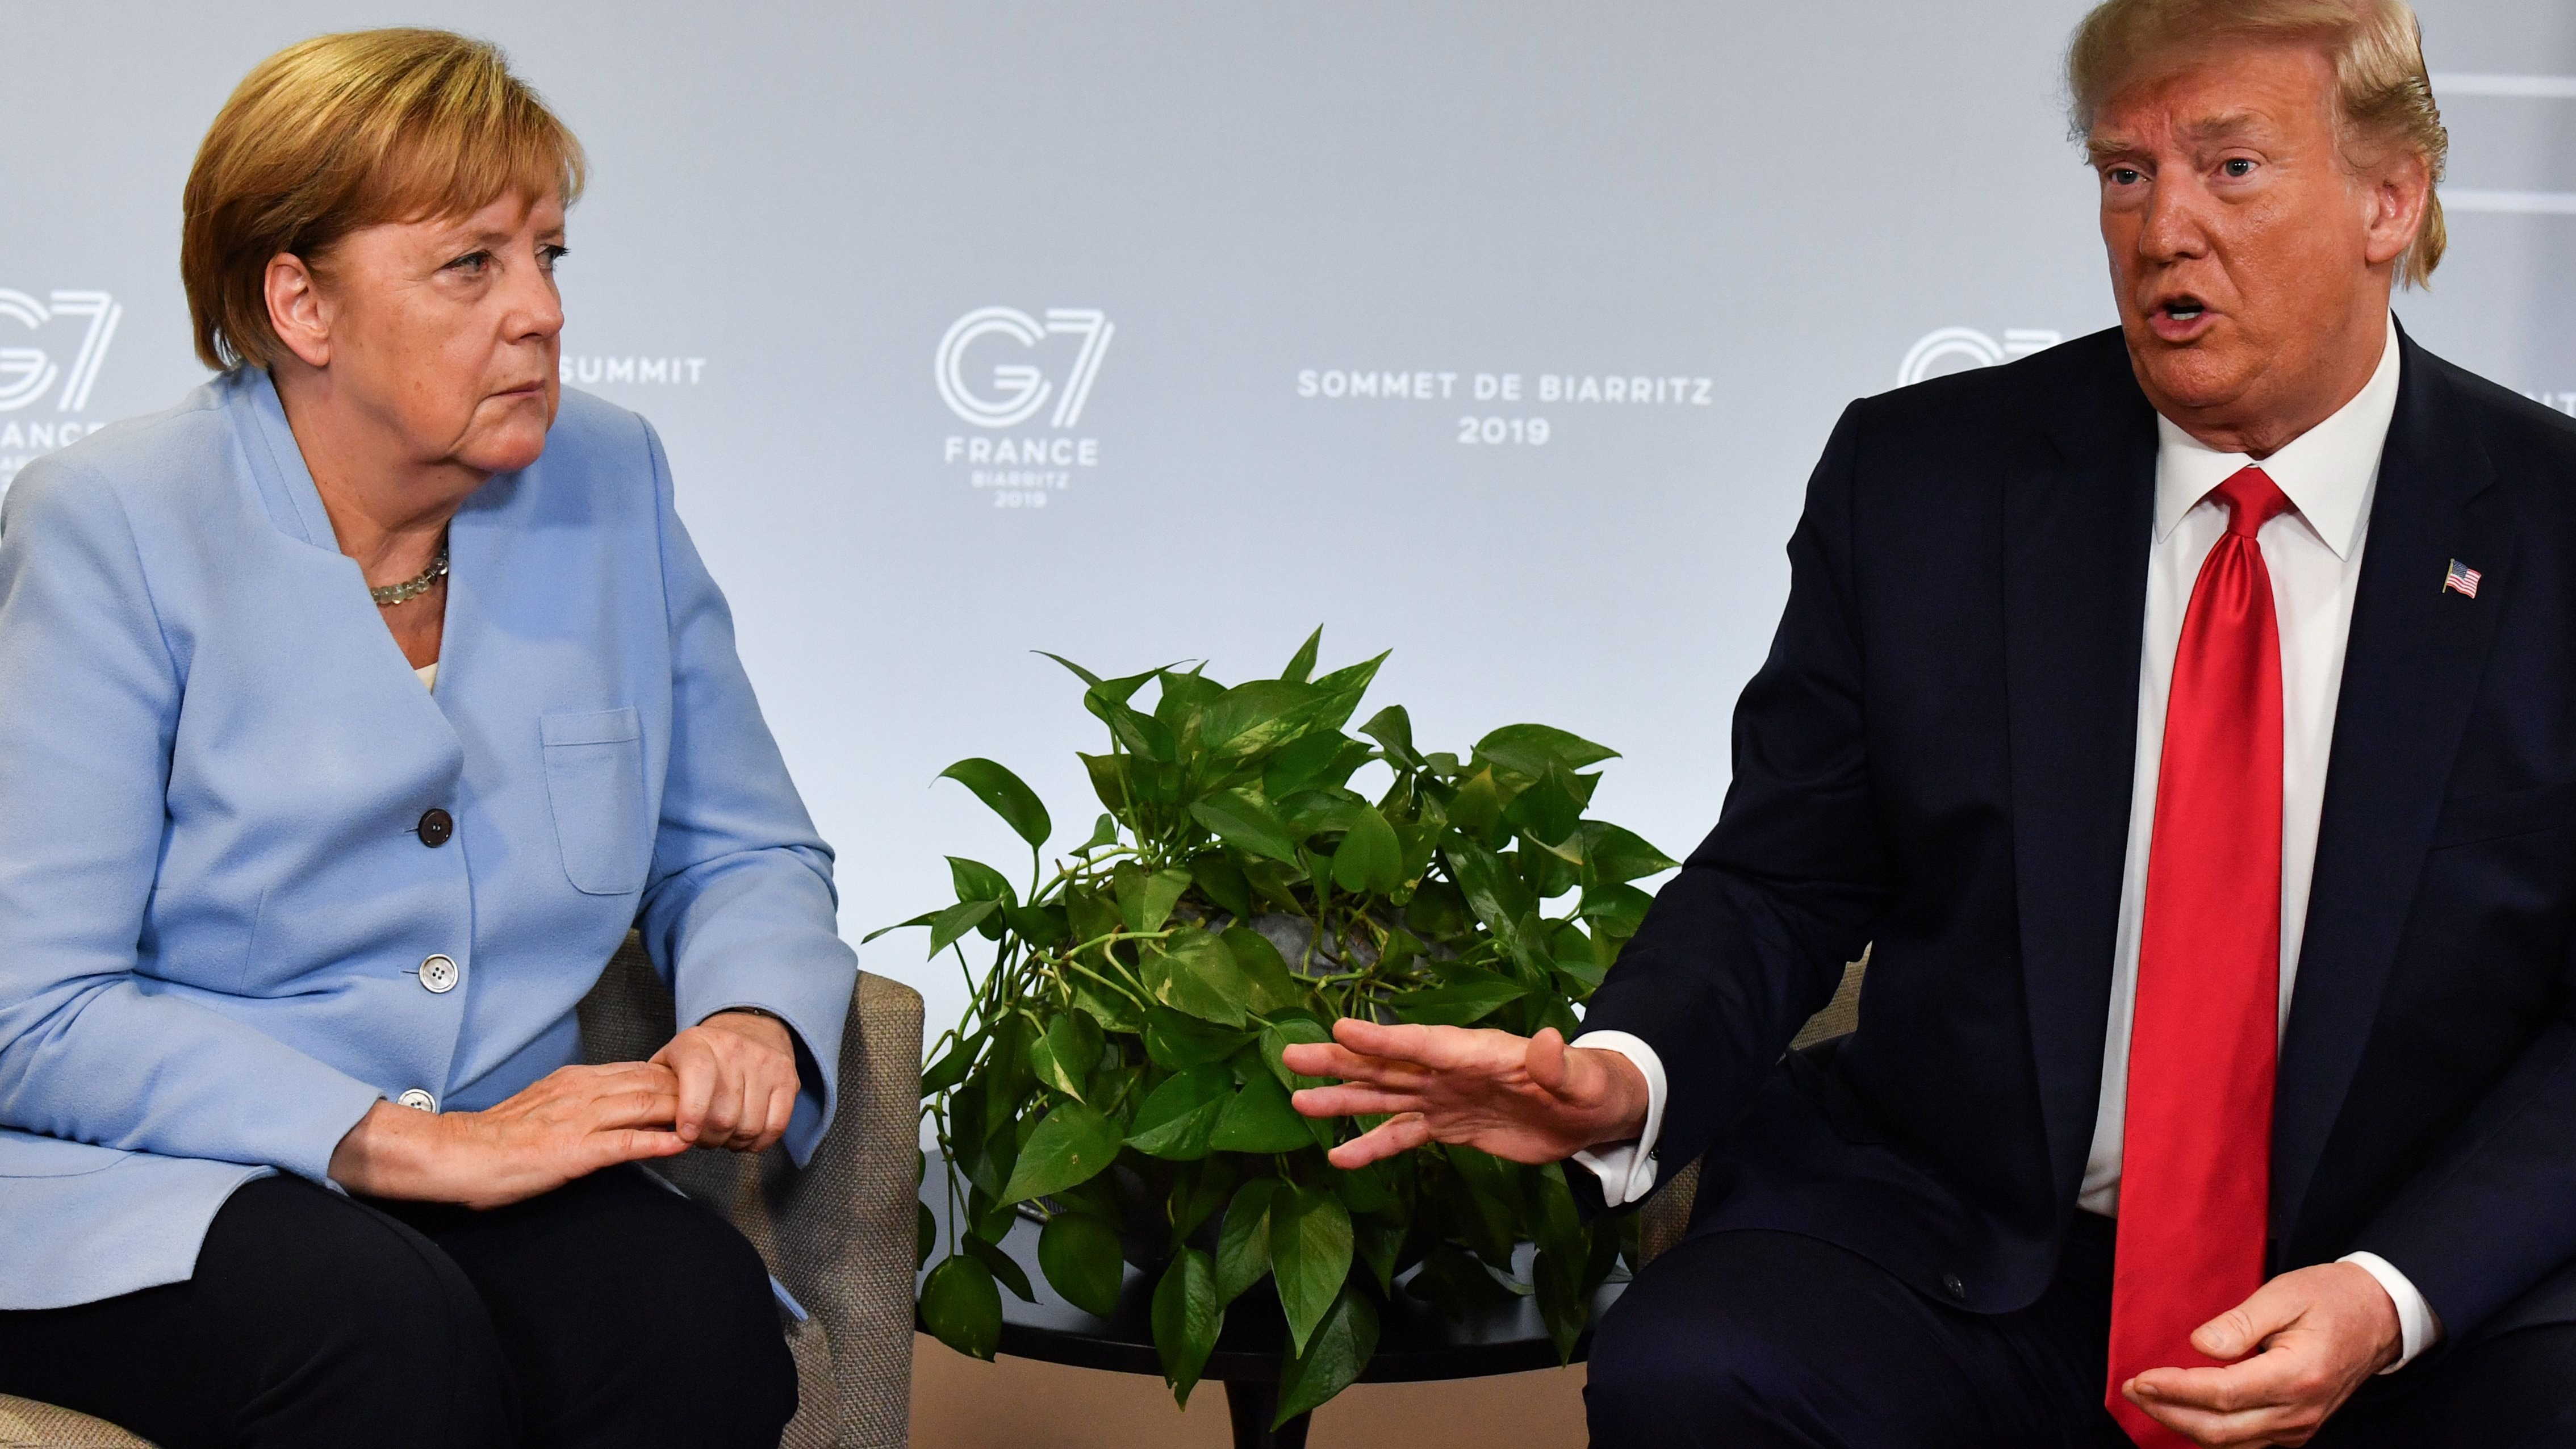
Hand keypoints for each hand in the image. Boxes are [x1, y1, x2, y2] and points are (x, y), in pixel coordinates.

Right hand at [328, 1061, 688, 1208]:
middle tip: (725, 1102)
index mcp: (576, 1081)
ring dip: (684, 1113)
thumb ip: (580, 1102)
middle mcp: (583, 1093)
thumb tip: (613, 1104)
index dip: (676, 1079)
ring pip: (645, 1107)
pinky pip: (624, 1143)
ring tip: (716, 1122)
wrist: (456, 1155)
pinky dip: (656, 1142)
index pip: (640, 1071)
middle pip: (652, 1084)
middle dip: (692, 1093)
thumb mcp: (545, 1106)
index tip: (705, 1087)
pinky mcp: (573, 1151)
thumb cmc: (496, 1139)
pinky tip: (681, 1144)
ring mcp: (579, 1121)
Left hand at [652, 1009, 800, 1151]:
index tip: (686, 1135)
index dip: (692, 1113)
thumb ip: (656, 1091)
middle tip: (703, 1136)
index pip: (698, 1077)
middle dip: (709, 1138)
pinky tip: (746, 1135)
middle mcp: (734, 1049)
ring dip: (733, 1142)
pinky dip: (759, 1142)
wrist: (749, 1027)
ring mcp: (765, 1063)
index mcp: (697, 1044)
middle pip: (724, 1115)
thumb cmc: (701, 1055)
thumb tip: (647, 1127)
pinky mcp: (788, 1079)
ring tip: (724, 1134)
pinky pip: (776, 1126)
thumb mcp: (669, 1061)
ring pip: (750, 1126)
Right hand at [1283, 1018, 1650, 1168]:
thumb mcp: (1581, 1077)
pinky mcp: (1448, 1127)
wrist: (1592, 1114)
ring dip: (1343, 1100)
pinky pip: (1403, 1135)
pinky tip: (1338, 1158)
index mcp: (1477, 1053)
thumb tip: (1548, 1041)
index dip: (1384, 1040)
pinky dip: (1372, 1146)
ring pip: (1385, 1097)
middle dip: (1341, 1062)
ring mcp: (1445, 1098)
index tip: (1339, 1029)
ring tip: (1298, 1102)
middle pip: (1388, 1065)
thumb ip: (1558, 1064)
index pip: (1424, 1044)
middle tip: (1291, 1055)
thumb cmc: (1589, 1086)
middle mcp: (1451, 1071)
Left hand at [2122, 1262, 2402, 1445]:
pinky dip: (2210, 1430)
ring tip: (2148, 1399)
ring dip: (2184, 1424)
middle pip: (2219, 1429)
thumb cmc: (2332, 1299)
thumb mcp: (2284, 1295)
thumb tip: (2199, 1345)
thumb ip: (2239, 1323)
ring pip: (2230, 1443)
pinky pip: (2245, 1441)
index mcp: (2297, 1376)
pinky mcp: (2296, 1428)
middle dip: (2168, 1412)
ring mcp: (2299, 1426)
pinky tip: (2184, 1411)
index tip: (2140, 1377)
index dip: (2175, 1389)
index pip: (2221, 1394)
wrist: (2379, 1318)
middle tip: (2132, 1390)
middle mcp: (2299, 1411)